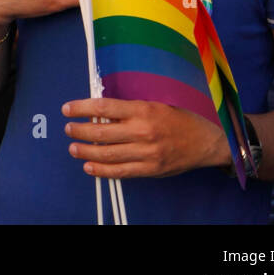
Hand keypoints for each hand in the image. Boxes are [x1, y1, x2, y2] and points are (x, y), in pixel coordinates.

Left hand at [63, 97, 231, 178]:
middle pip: (102, 132)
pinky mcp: (151, 169)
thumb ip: (129, 108)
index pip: (104, 107)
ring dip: (86, 152)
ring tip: (73, 148)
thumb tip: (100, 110)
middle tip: (68, 129)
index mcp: (142, 110)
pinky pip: (122, 172)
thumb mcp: (154, 102)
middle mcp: (142, 131)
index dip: (81, 108)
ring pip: (108, 154)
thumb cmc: (179, 117)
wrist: (206, 141)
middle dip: (79, 131)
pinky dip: (102, 171)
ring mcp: (147, 153)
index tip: (67, 109)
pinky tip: (89, 167)